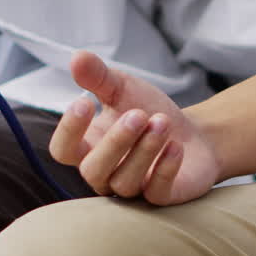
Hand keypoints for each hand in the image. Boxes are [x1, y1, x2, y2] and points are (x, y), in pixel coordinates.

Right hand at [49, 51, 220, 204]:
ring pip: (124, 182)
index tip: (85, 101)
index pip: (62, 150)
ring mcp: (131, 188)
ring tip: (162, 122)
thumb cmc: (148, 112)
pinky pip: (155, 193)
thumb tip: (77, 58)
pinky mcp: (160, 198)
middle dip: (116, 142)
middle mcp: (104, 173)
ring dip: (144, 150)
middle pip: (93, 170)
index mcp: (87, 147)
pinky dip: (165, 169)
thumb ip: (98, 77)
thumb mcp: (123, 89)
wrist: (193, 135)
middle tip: (139, 114)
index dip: (69, 130)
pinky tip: (176, 147)